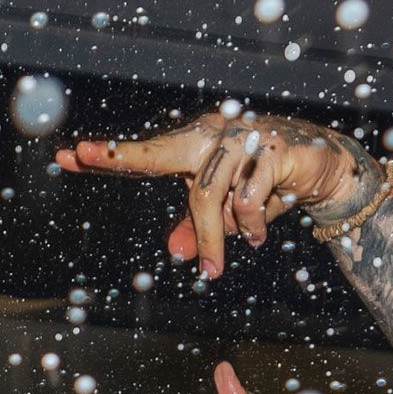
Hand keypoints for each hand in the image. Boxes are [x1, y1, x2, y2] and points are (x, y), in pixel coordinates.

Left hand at [60, 110, 368, 279]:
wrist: (323, 166)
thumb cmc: (264, 184)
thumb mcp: (226, 212)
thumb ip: (198, 227)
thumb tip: (176, 253)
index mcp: (195, 146)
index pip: (146, 154)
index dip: (109, 157)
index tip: (68, 155)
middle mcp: (213, 134)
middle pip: (159, 153)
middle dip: (120, 154)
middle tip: (83, 152)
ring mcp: (243, 136)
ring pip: (207, 196)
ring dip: (214, 235)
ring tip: (225, 259)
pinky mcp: (274, 149)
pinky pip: (246, 202)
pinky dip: (248, 228)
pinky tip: (256, 236)